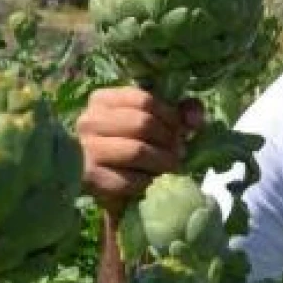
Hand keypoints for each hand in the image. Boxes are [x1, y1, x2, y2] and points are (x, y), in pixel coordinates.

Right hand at [75, 87, 203, 210]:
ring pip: (137, 151)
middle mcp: (89, 120)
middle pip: (143, 124)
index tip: (180, 130)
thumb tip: (195, 119)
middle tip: (179, 153)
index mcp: (103, 100)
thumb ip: (178, 113)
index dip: (170, 116)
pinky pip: (128, 179)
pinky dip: (146, 182)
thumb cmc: (129, 145)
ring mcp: (87, 149)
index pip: (145, 99)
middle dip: (168, 141)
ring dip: (162, 162)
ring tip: (169, 167)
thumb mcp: (151, 122)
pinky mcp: (90, 177)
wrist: (97, 180)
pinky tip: (150, 182)